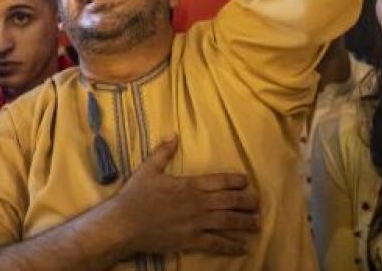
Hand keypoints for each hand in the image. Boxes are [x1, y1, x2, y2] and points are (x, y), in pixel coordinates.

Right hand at [109, 137, 257, 257]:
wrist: (124, 224)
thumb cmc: (135, 196)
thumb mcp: (148, 169)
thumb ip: (163, 152)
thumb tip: (174, 135)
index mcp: (189, 185)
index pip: (220, 181)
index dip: (236, 181)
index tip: (246, 181)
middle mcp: (197, 203)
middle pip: (229, 201)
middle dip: (247, 202)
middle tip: (257, 203)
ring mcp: (196, 223)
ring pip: (228, 222)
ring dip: (245, 222)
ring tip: (257, 223)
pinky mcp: (191, 240)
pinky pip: (216, 243)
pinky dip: (231, 245)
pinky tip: (243, 246)